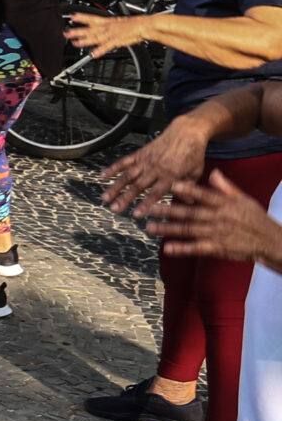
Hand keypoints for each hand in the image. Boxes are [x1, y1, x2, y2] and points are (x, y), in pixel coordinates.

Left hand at [65, 11, 146, 55]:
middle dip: (77, 31)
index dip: (82, 17)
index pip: (92, 18)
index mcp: (109, 21)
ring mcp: (111, 34)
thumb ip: (112, 26)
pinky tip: (92, 54)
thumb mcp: (121, 22)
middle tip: (66, 33)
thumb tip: (106, 27)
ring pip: (95, 37)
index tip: (72, 16)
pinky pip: (106, 46)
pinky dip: (99, 50)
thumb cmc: (136, 24)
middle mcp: (108, 27)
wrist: (145, 25)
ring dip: (84, 40)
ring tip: (74, 43)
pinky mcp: (117, 40)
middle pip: (90, 29)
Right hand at [102, 114, 210, 213]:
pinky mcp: (140, 153)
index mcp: (171, 174)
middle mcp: (156, 167)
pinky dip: (113, 168)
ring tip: (106, 198)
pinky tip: (103, 176)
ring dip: (115, 187)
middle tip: (115, 209)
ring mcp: (146, 160)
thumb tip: (188, 203)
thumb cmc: (193, 152)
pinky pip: (124, 161)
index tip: (137, 214)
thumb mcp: (196, 171)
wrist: (187, 131)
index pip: (156, 193)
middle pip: (137, 186)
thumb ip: (188, 187)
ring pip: (128, 175)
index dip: (145, 204)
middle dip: (125, 199)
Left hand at [142, 170, 281, 268]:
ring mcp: (218, 234)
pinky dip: (182, 249)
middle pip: (191, 213)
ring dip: (168, 229)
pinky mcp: (217, 249)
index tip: (173, 185)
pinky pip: (197, 248)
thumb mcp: (244, 199)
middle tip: (151, 209)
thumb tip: (214, 172)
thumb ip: (226, 187)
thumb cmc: (255, 218)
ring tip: (150, 227)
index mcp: (226, 204)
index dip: (190, 190)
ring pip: (189, 230)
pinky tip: (167, 248)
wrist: (269, 241)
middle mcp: (220, 218)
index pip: (206, 195)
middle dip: (170, 211)